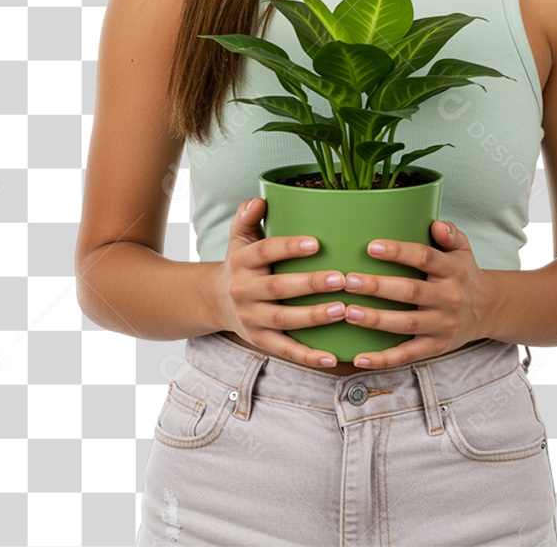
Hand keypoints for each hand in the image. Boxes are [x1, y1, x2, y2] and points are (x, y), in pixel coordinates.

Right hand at [211, 197, 348, 367]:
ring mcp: (251, 318)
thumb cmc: (240, 262)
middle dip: (310, 284)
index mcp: (242, 261)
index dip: (289, 247)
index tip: (316, 243)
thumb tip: (259, 200)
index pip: (264, 252)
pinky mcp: (260, 340)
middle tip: (342, 279)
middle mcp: (243, 290)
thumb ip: (247, 216)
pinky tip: (332, 357)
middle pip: (277, 288)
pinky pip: (285, 350)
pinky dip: (308, 356)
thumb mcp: (239, 237)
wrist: (214, 301)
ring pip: (283, 319)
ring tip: (342, 310)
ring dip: (313, 317)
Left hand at [341, 220, 491, 368]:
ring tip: (348, 311)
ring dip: (375, 319)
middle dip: (378, 287)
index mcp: (453, 270)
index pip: (425, 258)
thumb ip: (450, 233)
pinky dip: (383, 359)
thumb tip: (436, 225)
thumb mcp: (463, 249)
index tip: (372, 247)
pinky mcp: (436, 347)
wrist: (488, 310)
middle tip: (349, 281)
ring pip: (406, 324)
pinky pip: (408, 355)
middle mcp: (449, 298)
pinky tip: (359, 357)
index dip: (399, 252)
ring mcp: (443, 325)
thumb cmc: (463, 274)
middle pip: (411, 291)